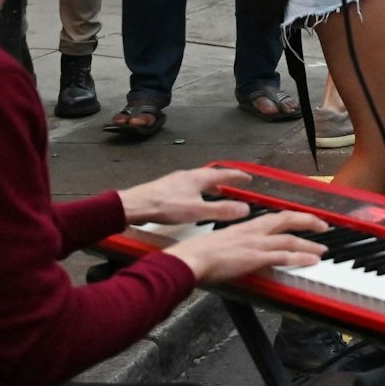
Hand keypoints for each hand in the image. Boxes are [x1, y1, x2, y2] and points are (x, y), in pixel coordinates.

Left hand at [120, 166, 255, 224]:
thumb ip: (222, 210)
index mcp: (199, 178)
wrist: (136, 205)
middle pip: (211, 174)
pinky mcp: (166, 186)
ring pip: (198, 179)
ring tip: (216, 191)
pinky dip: (198, 188)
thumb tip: (246, 209)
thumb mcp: (198, 211)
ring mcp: (176, 179)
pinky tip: (193, 197)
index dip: (237, 176)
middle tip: (234, 183)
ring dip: (210, 184)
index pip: (224, 174)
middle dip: (224, 178)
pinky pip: (188, 184)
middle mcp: (188, 174)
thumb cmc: (168, 207)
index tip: (249, 178)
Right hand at [164, 209, 328, 283]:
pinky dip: (300, 258)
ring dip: (309, 245)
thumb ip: (237, 243)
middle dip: (309, 222)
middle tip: (324, 227)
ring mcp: (256, 244)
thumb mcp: (222, 242)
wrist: (191, 259)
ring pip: (291, 240)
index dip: (294, 217)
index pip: (275, 217)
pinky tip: (311, 261)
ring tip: (322, 250)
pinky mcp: (256, 258)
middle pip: (288, 220)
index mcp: (246, 226)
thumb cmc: (199, 253)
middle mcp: (254, 231)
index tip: (305, 219)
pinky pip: (284, 257)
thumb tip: (244, 250)